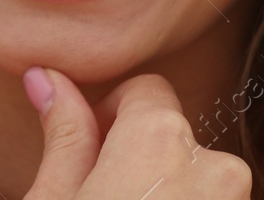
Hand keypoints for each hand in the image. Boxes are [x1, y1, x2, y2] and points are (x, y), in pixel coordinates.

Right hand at [22, 68, 250, 198]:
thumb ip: (63, 136)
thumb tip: (45, 76)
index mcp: (160, 141)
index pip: (147, 91)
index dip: (111, 119)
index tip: (89, 156)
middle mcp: (218, 169)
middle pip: (175, 139)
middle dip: (141, 163)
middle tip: (104, 197)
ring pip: (201, 183)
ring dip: (168, 193)